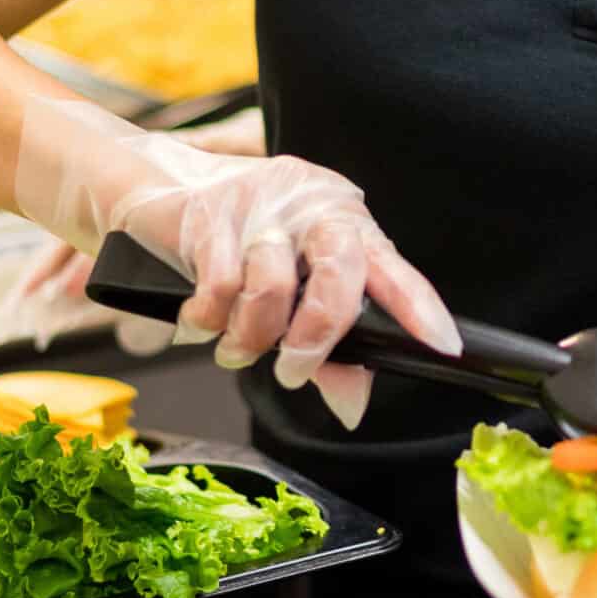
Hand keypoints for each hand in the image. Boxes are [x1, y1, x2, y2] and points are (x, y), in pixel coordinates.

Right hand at [9, 97, 457, 428]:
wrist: (153, 189)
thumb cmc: (236, 247)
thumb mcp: (289, 296)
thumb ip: (326, 352)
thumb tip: (352, 408)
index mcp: (345, 220)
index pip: (391, 265)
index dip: (419, 306)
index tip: (443, 346)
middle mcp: (311, 204)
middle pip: (338, 272)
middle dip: (317, 336)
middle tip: (292, 370)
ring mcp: (261, 204)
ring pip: (272, 287)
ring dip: (249, 337)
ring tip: (233, 348)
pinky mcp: (209, 211)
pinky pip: (217, 285)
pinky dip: (207, 320)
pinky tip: (200, 323)